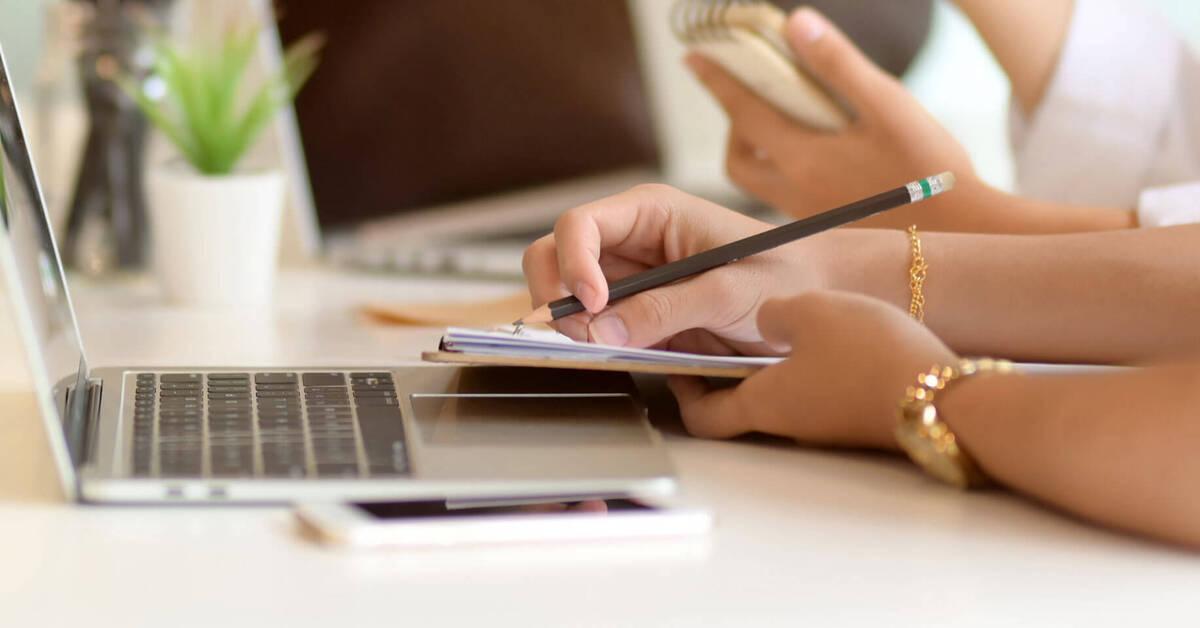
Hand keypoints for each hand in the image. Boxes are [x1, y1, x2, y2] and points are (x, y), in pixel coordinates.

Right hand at [522, 184, 833, 354]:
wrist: (816, 300)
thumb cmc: (784, 276)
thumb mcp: (728, 292)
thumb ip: (666, 309)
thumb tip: (604, 330)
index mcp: (650, 213)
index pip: (579, 225)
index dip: (572, 263)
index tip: (592, 304)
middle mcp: (630, 241)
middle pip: (555, 256)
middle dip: (557, 294)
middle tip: (582, 334)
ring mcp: (629, 280)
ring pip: (566, 295)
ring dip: (571, 323)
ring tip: (602, 347)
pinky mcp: (636, 315)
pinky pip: (594, 327)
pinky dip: (591, 343)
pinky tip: (614, 354)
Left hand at [669, 291, 956, 448]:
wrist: (944, 396)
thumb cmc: (870, 356)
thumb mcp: (808, 310)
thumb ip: (774, 312)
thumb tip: (764, 317)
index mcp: (762, 402)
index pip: (701, 417)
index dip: (681, 392)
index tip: (674, 363)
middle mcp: (788, 422)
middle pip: (739, 405)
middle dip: (723, 373)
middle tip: (720, 336)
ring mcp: (824, 423)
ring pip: (782, 395)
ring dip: (769, 366)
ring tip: (775, 325)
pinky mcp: (854, 415)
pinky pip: (818, 392)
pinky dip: (808, 368)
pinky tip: (826, 335)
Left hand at [687, 8, 978, 227]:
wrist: (963, 234)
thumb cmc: (930, 167)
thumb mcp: (887, 105)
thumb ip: (838, 64)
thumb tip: (794, 24)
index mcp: (803, 159)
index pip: (743, 113)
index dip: (717, 81)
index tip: (692, 57)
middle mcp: (795, 192)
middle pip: (739, 161)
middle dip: (734, 128)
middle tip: (750, 98)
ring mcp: (809, 214)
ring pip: (761, 182)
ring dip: (759, 150)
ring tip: (784, 120)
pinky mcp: (828, 226)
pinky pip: (786, 195)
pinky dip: (786, 168)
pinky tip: (818, 152)